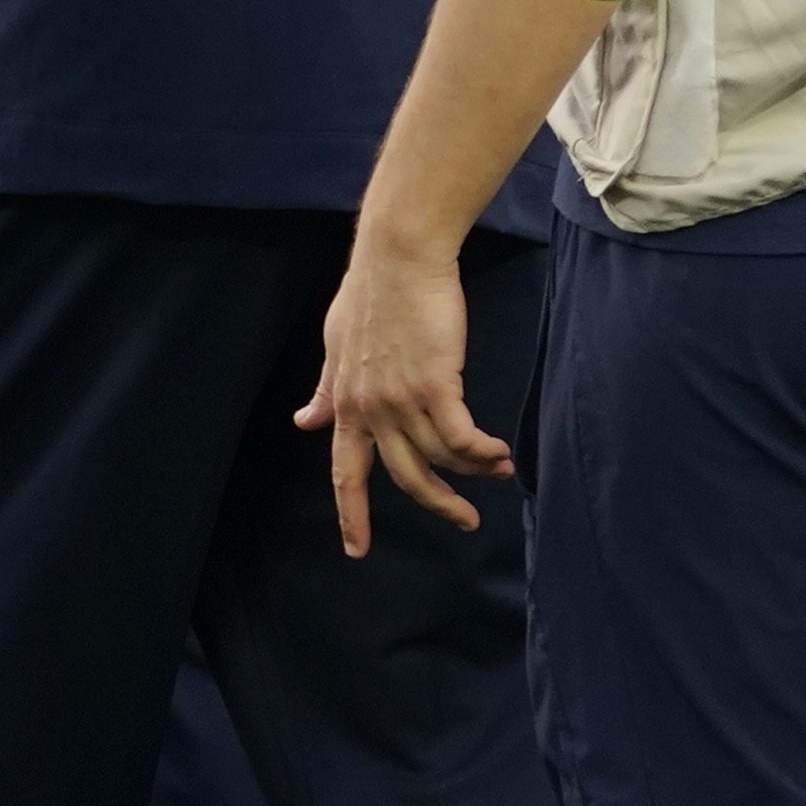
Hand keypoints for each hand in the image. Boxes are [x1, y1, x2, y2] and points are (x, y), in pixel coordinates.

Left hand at [297, 249, 508, 554]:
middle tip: (467, 522)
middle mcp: (371, 410)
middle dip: (437, 505)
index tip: (356, 548)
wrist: (397, 257)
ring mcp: (403, 399)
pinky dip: (482, 452)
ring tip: (499, 471)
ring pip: (440, 458)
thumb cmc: (368, 294)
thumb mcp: (335, 345)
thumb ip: (327, 389)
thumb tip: (305, 421)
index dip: (350, 513)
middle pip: (404, 476)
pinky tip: (500, 454)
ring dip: (473, 472)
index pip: (345, 471)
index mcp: (346, 403)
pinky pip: (462, 437)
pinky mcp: (437, 383)